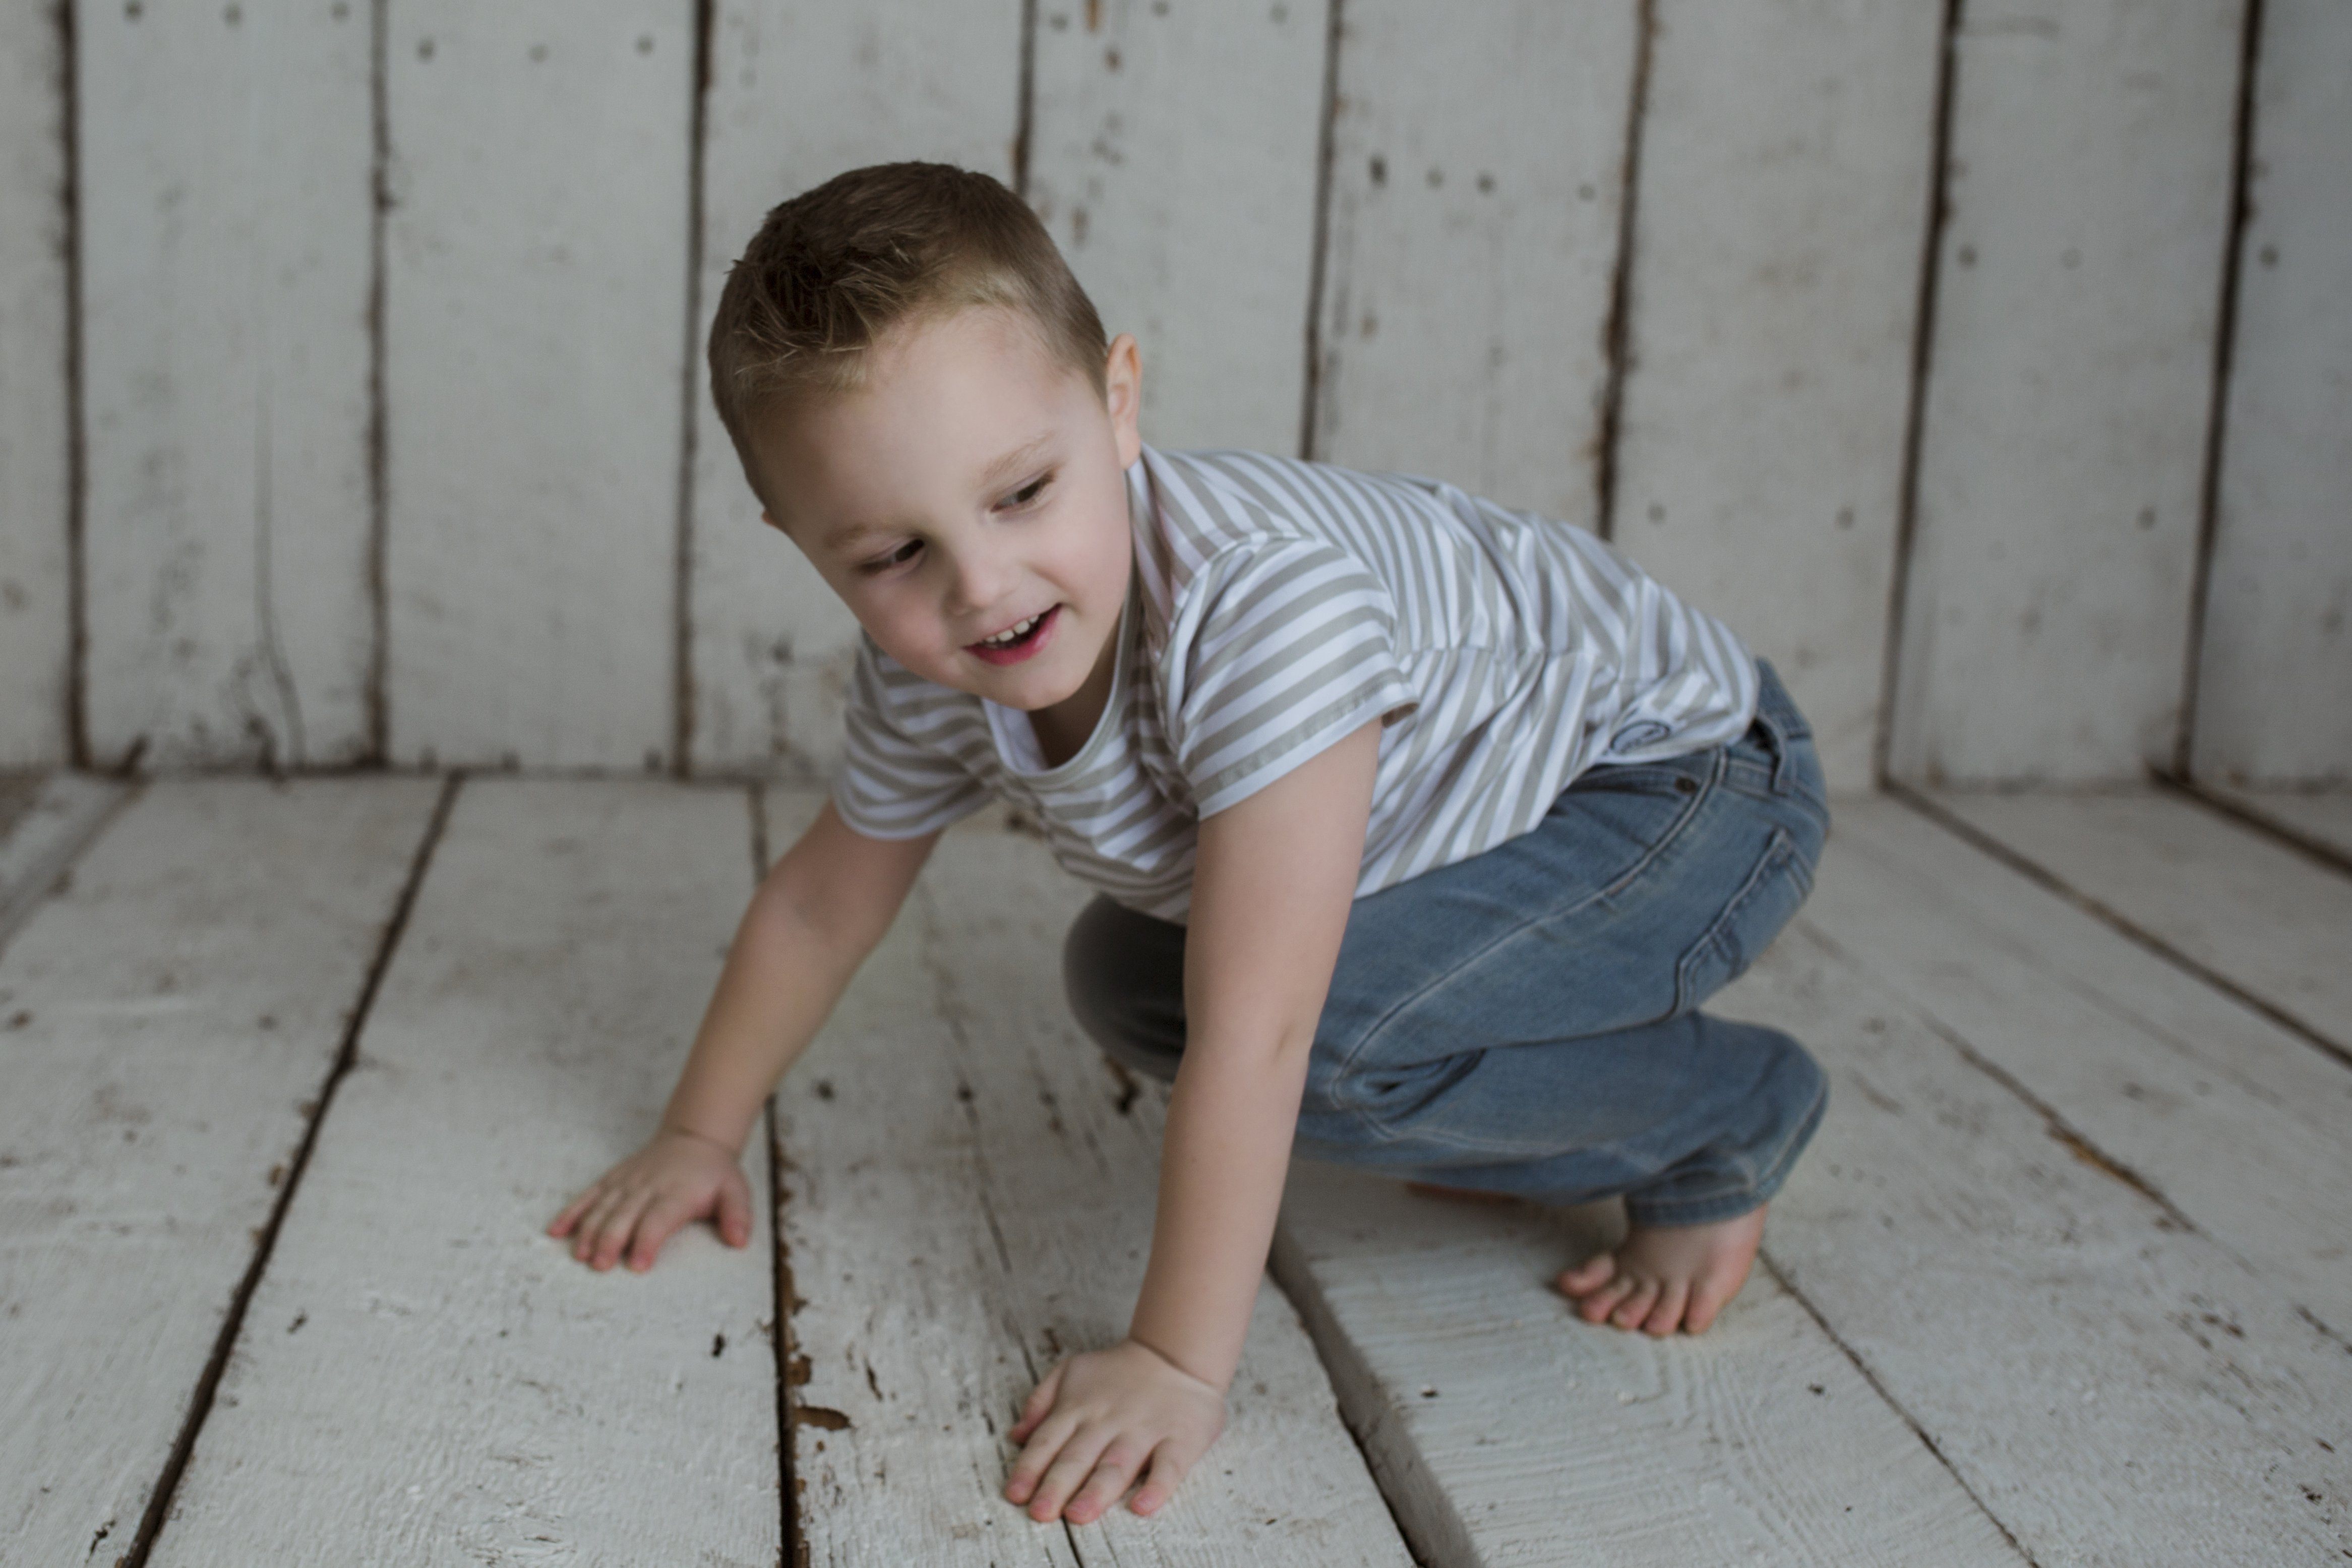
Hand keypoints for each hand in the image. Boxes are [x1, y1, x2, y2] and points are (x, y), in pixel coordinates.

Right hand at [545, 1125, 752, 1271]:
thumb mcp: (736, 1191)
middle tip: (599, 1266)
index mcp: (677, 1193)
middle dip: (611, 1240)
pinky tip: (555, 1232)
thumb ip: (738, 1215)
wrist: (695, 1139)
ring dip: (589, 1231)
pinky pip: (588, 1196)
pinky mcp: (613, 1180)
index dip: (647, 1241)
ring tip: (579, 1255)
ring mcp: (626, 1183)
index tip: (637, 1264)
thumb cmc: (715, 1174)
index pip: (659, 1219)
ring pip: (603, 1207)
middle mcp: (648, 1187)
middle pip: (625, 1216)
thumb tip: (739, 1240)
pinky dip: (571, 1213)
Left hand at [1003, 1338, 1226, 1523]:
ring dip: (1096, 1490)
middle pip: (1078, 1457)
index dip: (1030, 1468)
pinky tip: (1143, 1507)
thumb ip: (1041, 1401)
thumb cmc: (1117, 1372)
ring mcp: (1144, 1431)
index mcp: (1078, 1408)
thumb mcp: (1071, 1371)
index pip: (1048, 1441)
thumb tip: (1016, 1436)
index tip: (1014, 1495)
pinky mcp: (1179, 1440)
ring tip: (1078, 1514)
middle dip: (1056, 1486)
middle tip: (1040, 1513)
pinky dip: (1157, 1487)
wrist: (1176, 1355)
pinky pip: (1168, 1466)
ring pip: (1117, 1465)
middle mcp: (1107, 1422)